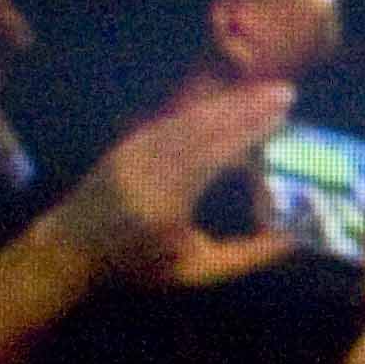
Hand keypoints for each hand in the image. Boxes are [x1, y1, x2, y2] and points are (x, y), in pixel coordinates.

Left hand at [47, 79, 299, 288]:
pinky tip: (226, 105)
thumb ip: (246, 256)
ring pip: (190, 116)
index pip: (218, 151)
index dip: (251, 130)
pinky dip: (204, 110)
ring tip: (264, 94)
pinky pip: (174, 119)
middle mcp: (151, 164)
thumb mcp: (196, 271)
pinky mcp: (130, 141)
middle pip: (207, 124)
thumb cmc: (136, 265)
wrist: (71, 248)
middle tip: (286, 92)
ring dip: (229, 102)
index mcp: (168, 197)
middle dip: (248, 105)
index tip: (284, 116)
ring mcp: (137, 147)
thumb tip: (293, 239)